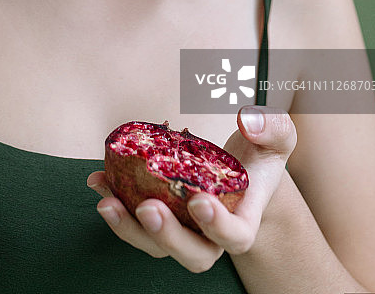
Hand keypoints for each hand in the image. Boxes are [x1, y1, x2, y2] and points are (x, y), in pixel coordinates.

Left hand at [86, 107, 296, 272]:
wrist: (244, 167)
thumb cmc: (261, 152)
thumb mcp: (276, 135)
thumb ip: (271, 127)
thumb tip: (248, 121)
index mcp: (245, 219)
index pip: (236, 237)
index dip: (218, 226)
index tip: (199, 200)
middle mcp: (212, 235)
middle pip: (192, 254)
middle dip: (167, 237)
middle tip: (147, 208)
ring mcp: (183, 229)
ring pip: (156, 246)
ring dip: (129, 229)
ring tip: (107, 201)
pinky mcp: (160, 217)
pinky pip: (135, 221)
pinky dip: (115, 203)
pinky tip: (97, 180)